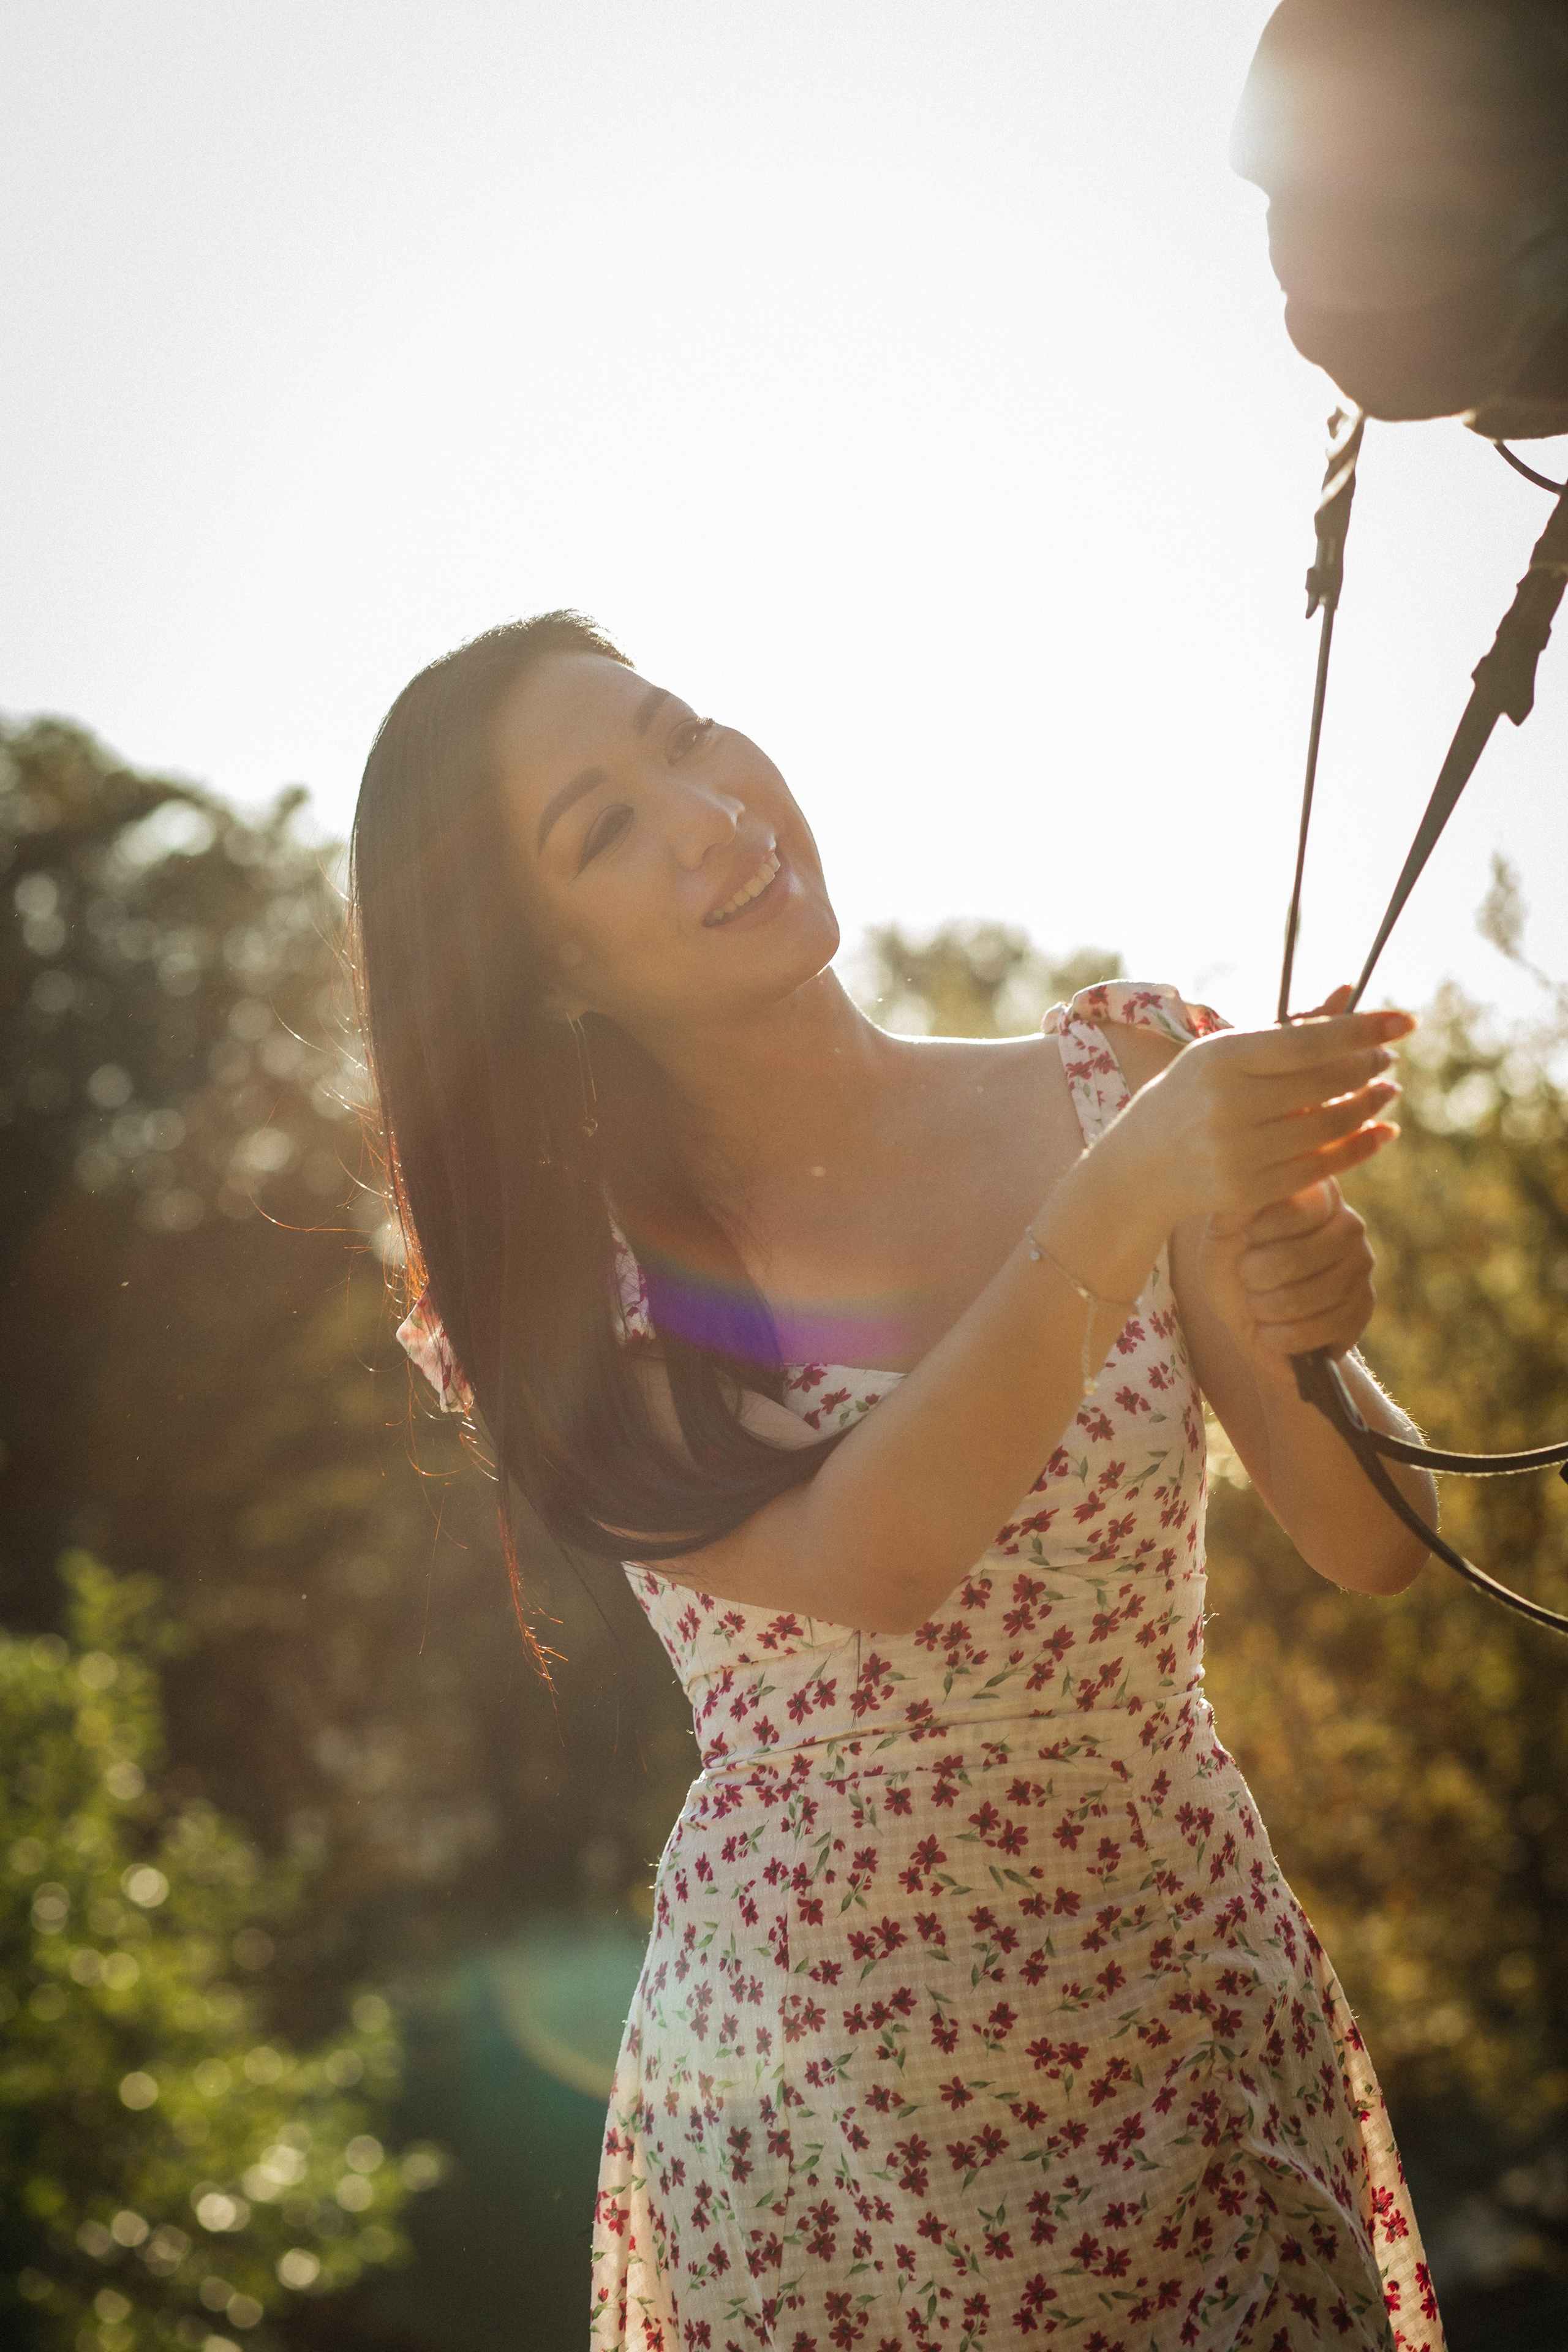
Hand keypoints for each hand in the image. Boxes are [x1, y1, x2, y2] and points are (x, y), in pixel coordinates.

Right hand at [1102, 1000, 1409, 1229]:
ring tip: (1387, 1090)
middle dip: (1369, 1067)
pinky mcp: (1248, 1189)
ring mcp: (1237, 1151)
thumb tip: (1350, 992)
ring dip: (1371, 1106)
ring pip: (1329, 1126)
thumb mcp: (1231, 1052)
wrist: (1143, 1164)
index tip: (1405, 1023)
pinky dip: (1361, 1148)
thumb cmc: (1198, 1094)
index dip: (1363, 1031)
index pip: (1309, 1042)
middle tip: (1388, 1059)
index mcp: (1221, 1058)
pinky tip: (1382, 1131)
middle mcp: (1228, 1104)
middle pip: (1325, 1083)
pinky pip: (1322, 1167)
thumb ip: (1292, 1027)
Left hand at [1200, 1178, 1376, 1375]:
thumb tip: (1250, 1179)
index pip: (1296, 1206)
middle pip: (1296, 1257)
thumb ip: (1236, 1206)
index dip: (1258, 1231)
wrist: (1251, 1318)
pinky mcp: (1363, 1308)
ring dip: (1266, 1308)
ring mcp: (1361, 1266)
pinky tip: (1269, 1331)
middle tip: (1247, 1278)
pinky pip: (1322, 1328)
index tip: (1245, 1239)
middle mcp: (1348, 1223)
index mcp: (1316, 1192)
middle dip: (1255, 1277)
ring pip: (1309, 1296)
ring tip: (1256, 1303)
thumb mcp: (1223, 1232)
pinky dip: (1282, 1336)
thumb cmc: (1234, 1263)